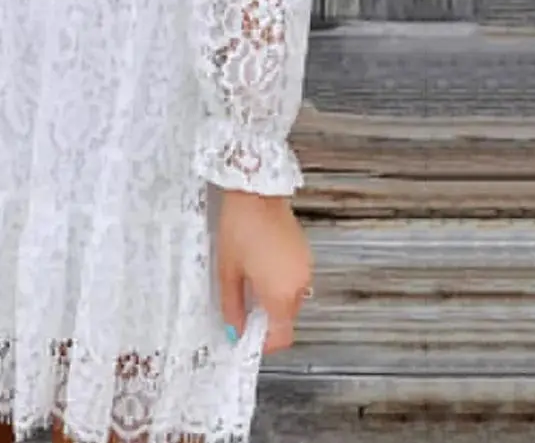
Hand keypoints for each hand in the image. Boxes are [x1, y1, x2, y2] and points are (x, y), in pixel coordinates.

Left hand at [216, 190, 312, 354]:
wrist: (257, 191)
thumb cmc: (239, 228)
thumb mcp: (228, 269)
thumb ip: (232, 305)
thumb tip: (234, 331)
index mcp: (281, 294)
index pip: (282, 335)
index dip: (265, 343)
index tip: (247, 337)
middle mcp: (300, 284)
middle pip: (287, 317)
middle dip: (267, 319)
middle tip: (241, 309)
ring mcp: (306, 266)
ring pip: (292, 297)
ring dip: (274, 299)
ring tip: (248, 282)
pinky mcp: (305, 251)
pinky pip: (295, 278)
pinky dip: (281, 281)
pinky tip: (260, 265)